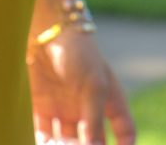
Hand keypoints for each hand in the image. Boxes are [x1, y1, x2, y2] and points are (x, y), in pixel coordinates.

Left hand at [28, 29, 135, 144]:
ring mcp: (63, 109)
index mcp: (109, 99)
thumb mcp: (93, 86)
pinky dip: (42, 142)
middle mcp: (87, 108)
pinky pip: (42, 133)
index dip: (125, 144)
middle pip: (91, 141)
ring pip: (64, 141)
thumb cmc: (79, 53)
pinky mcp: (40, 108)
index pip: (124, 129)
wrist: (46, 31)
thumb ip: (94, 120)